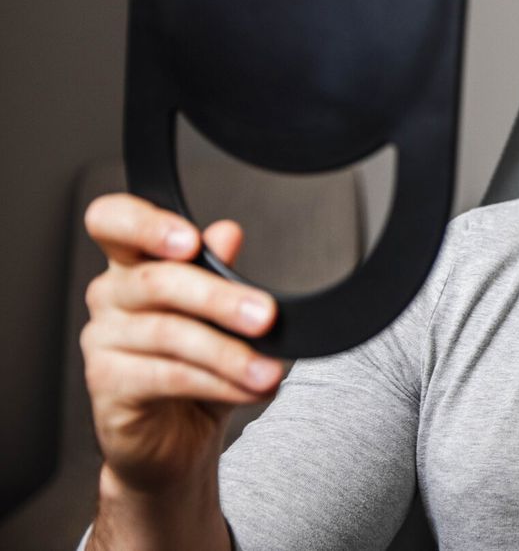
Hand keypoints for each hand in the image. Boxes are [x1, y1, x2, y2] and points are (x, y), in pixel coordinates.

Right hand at [81, 193, 279, 547]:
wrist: (176, 443)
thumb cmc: (196, 369)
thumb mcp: (221, 318)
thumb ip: (220, 273)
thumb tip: (227, 232)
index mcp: (134, 265)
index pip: (112, 221)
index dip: (144, 223)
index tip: (189, 240)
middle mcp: (111, 297)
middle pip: (156, 281)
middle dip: (219, 298)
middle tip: (266, 316)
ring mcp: (103, 341)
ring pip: (169, 334)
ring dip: (229, 353)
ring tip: (269, 370)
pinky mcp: (108, 385)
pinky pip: (167, 376)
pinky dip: (217, 382)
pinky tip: (249, 388)